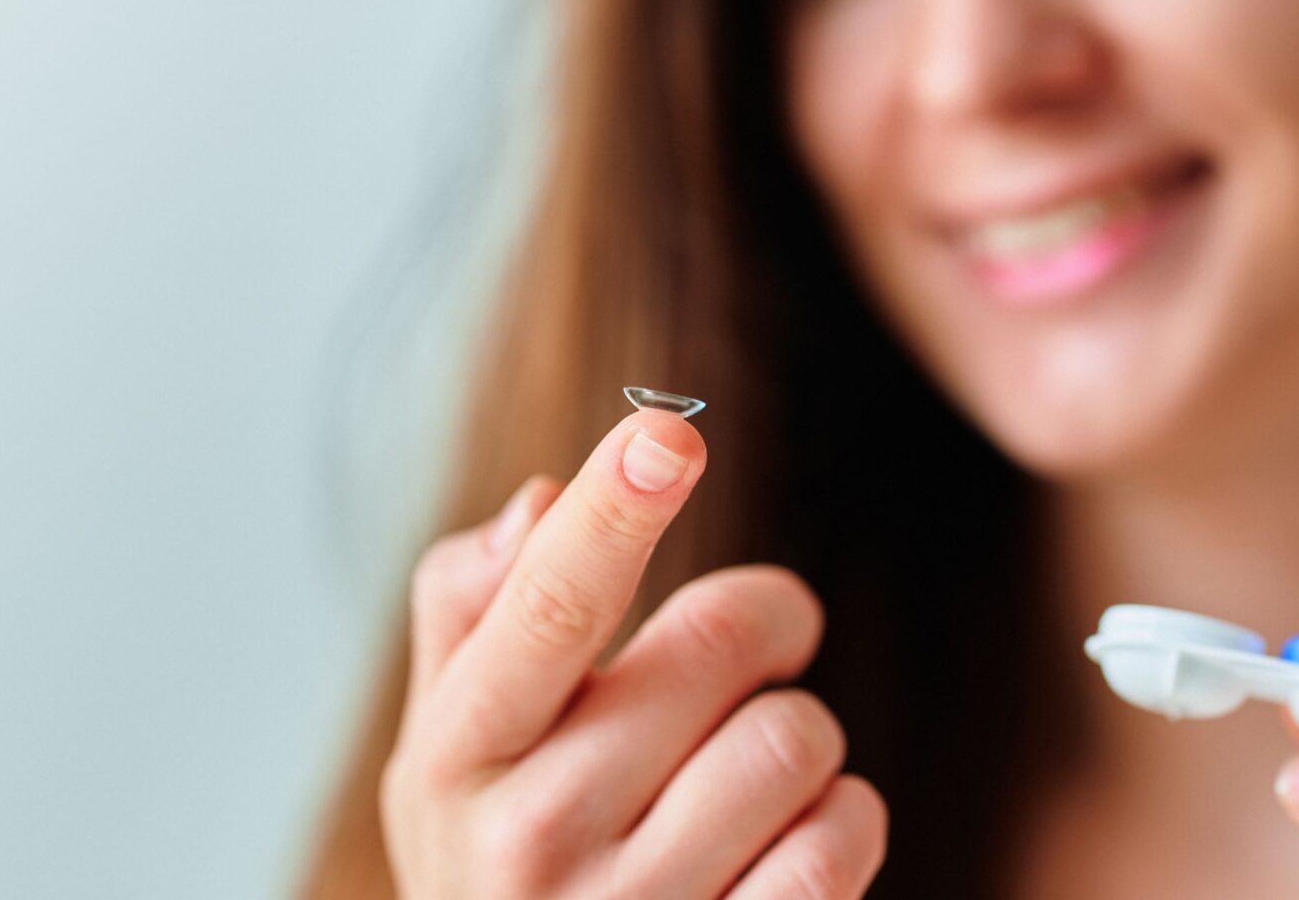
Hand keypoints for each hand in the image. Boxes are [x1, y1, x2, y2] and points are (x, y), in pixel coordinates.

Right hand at [381, 410, 886, 897]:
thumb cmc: (508, 861)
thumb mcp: (453, 751)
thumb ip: (474, 610)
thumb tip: (537, 499)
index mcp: (456, 755)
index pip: (544, 605)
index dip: (613, 508)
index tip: (665, 440)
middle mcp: (530, 841)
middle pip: (726, 637)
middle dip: (759, 626)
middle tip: (742, 657)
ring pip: (802, 734)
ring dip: (794, 738)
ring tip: (737, 781)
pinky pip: (846, 834)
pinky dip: (837, 823)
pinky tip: (776, 851)